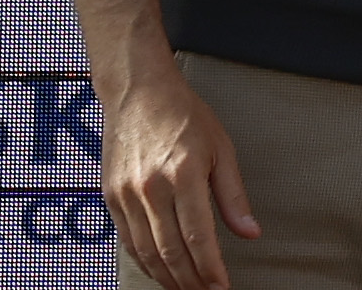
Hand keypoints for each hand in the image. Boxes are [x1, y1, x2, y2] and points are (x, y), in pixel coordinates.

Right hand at [101, 69, 260, 289]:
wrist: (137, 92)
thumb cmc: (183, 115)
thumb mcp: (221, 148)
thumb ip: (233, 196)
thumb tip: (249, 232)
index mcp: (184, 173)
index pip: (198, 237)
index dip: (210, 269)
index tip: (222, 287)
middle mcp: (151, 188)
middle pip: (171, 252)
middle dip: (191, 282)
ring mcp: (127, 195)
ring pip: (147, 253)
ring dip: (168, 279)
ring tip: (186, 289)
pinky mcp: (111, 198)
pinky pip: (128, 242)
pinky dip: (145, 263)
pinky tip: (160, 271)